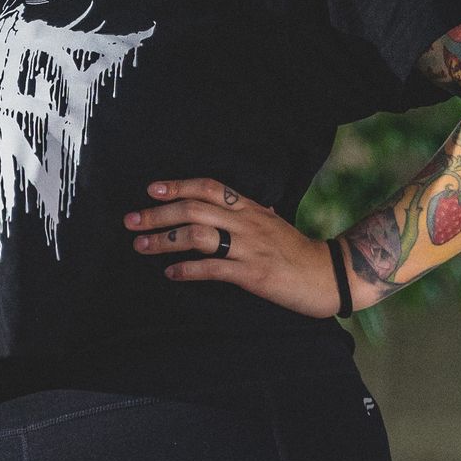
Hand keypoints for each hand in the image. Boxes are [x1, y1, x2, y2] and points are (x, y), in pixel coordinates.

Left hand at [123, 176, 347, 319]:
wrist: (329, 275)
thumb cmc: (298, 251)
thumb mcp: (275, 223)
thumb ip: (253, 212)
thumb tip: (239, 202)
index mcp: (251, 208)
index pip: (209, 187)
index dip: (178, 186)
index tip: (151, 190)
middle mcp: (247, 223)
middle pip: (194, 209)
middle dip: (158, 214)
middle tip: (131, 221)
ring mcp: (250, 248)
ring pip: (199, 236)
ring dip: (164, 240)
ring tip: (141, 246)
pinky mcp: (253, 274)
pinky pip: (213, 269)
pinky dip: (188, 270)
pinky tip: (171, 273)